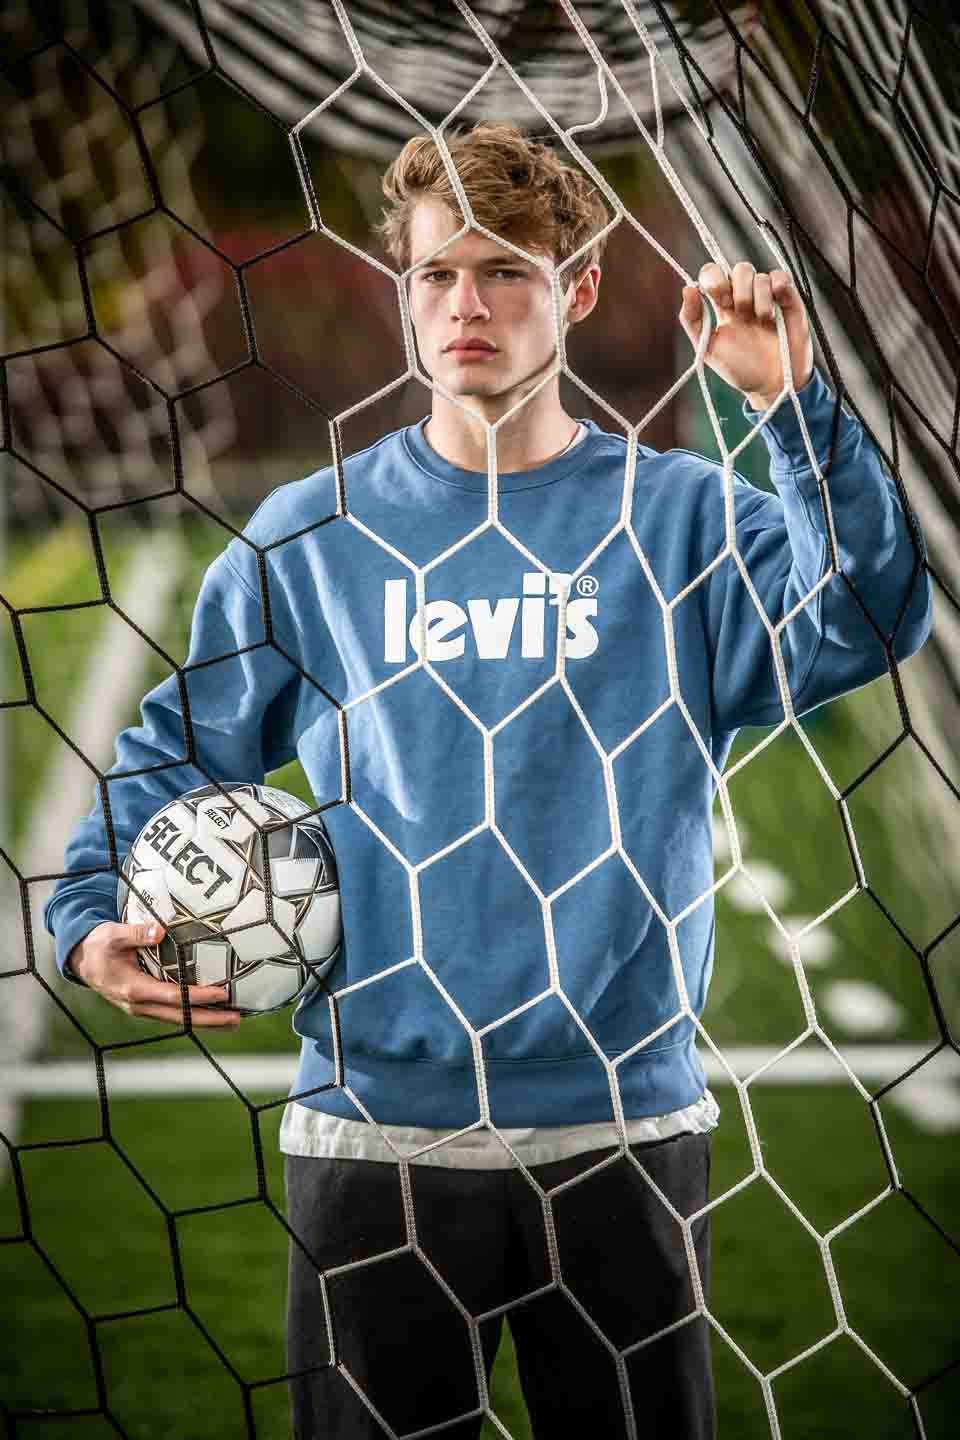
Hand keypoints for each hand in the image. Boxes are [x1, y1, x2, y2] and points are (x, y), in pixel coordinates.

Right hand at [66, 921, 241, 1028]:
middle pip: (181, 1016)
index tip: (222, 994)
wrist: (82, 961)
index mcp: (133, 988)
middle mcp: (140, 1004)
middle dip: (210, 1019)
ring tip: (233, 1021)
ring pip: (179, 1019)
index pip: (173, 996)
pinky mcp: (146, 1006)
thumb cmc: (99, 945)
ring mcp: (143, 1008)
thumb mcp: (113, 934)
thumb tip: (160, 931)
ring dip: (206, 1021)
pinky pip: (174, 1014)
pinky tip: (213, 1013)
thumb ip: (136, 933)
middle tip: (238, 1019)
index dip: (198, 997)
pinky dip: (194, 1015)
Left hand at [679, 262, 813, 410]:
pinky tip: (775, 308)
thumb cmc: (740, 369)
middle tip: (742, 314)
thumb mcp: (708, 348)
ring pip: (759, 276)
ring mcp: (766, 297)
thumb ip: (692, 320)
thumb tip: (687, 289)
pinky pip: (781, 277)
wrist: (772, 384)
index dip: (715, 280)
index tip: (721, 303)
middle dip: (738, 291)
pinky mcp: (788, 299)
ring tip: (762, 322)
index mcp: (723, 306)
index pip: (714, 274)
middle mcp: (744, 297)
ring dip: (758, 299)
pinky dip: (777, 286)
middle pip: (739, 270)